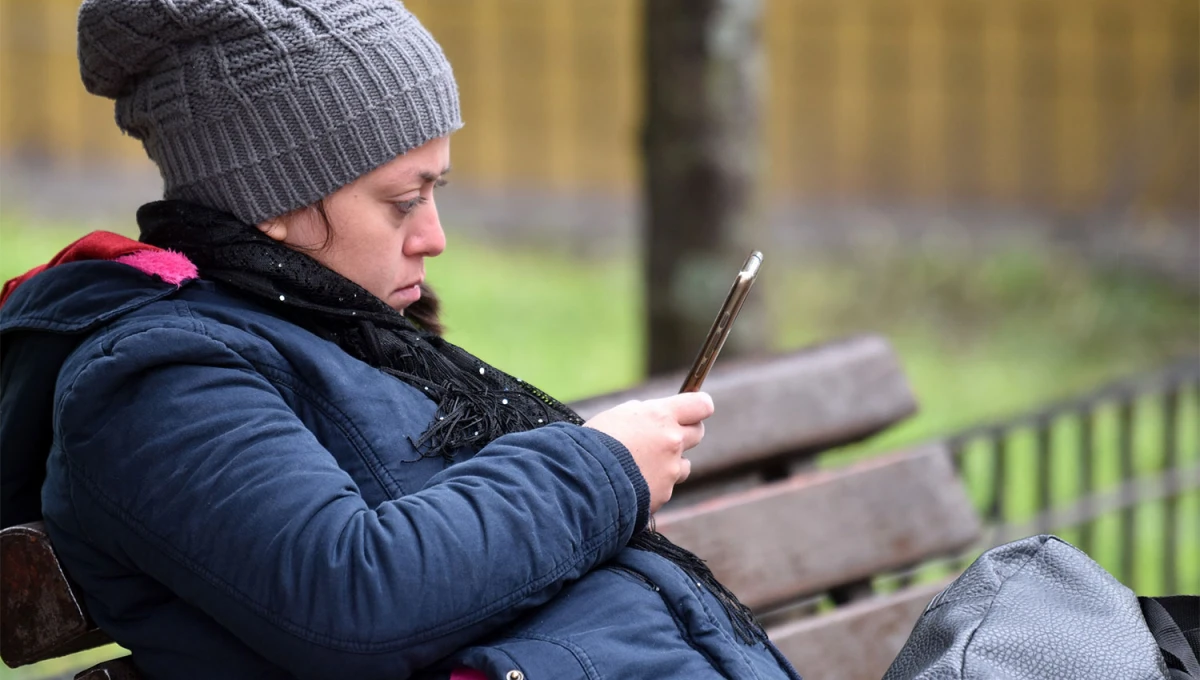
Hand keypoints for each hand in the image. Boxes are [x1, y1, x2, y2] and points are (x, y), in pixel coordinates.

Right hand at [583, 392, 713, 513]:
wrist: (583, 480)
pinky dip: (653, 486)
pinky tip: (631, 484)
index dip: (699, 406)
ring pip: (683, 464)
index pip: (701, 405)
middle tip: (664, 436)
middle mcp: (672, 441)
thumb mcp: (619, 416)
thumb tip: (656, 416)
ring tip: (641, 465)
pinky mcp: (664, 494)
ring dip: (670, 463)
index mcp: (661, 416)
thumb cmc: (594, 442)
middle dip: (684, 433)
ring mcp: (670, 470)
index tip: (692, 409)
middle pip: (697, 432)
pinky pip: (665, 487)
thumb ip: (645, 415)